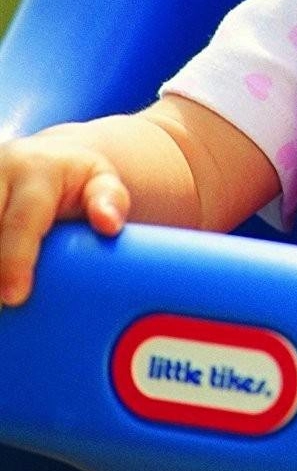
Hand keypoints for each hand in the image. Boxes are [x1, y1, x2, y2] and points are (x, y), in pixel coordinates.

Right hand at [0, 129, 129, 305]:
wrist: (41, 159)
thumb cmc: (74, 181)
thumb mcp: (100, 181)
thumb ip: (110, 200)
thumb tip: (108, 224)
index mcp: (34, 170)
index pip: (22, 219)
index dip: (15, 259)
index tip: (15, 297)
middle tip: (3, 307)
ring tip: (1, 311)